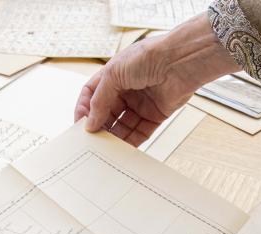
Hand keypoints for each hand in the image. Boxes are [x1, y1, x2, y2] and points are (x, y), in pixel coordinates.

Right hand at [74, 15, 240, 145]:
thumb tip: (90, 122)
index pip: (92, 95)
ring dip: (114, 136)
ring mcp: (141, 103)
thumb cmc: (148, 57)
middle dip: (99, 126)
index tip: (80, 125)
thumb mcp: (114, 74)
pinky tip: (123, 149)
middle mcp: (126, 90)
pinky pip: (140, 132)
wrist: (180, 61)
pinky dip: (131, 141)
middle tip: (92, 140)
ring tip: (106, 147)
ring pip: (122, 125)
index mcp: (113, 75)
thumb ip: (100, 100)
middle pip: (107, 113)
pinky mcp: (156, 115)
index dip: (84, 109)